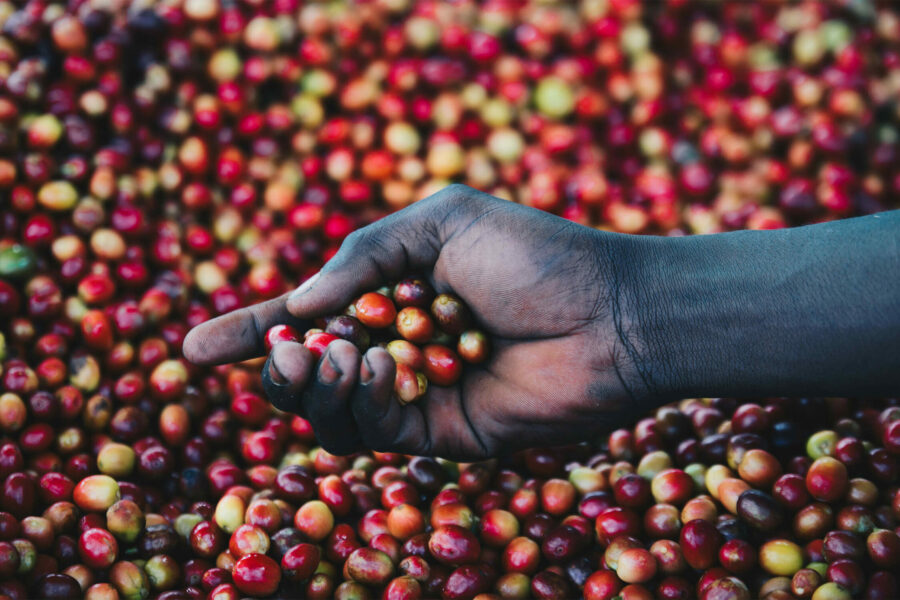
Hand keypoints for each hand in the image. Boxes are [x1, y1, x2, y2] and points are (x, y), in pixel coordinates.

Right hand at [183, 185, 654, 459]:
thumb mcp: (443, 221)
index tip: (193, 349)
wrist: (610, 315)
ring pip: (328, 411)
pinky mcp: (438, 433)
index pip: (304, 320)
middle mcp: (394, 347)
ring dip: (314, 385)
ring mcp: (414, 394)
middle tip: (281, 353)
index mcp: (391, 294)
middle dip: (277, 368)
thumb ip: (363, 254)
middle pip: (304, 373)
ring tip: (345, 355)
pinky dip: (360, 402)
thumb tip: (301, 305)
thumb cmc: (536, 256)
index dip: (249, 334)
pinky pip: (371, 432)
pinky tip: (381, 368)